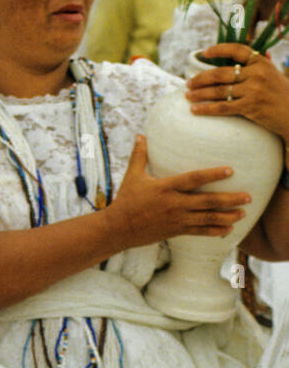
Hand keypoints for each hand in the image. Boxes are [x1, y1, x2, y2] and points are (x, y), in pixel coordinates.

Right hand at [100, 135, 247, 249]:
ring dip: (228, 216)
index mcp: (165, 187)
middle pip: (208, 201)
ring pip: (208, 218)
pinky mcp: (177, 231)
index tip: (230, 170)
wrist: (119, 227)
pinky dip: (216, 231)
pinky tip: (229, 228)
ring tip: (243, 213)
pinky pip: (201, 232)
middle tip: (248, 196)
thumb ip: (139, 155)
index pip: (193, 179)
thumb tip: (140, 135)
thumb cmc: (126, 199)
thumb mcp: (132, 175)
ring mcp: (177, 219)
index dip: (213, 174)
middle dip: (230, 199)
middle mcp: (174, 203)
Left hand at [186, 43, 288, 140]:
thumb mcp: (276, 75)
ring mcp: (254, 90)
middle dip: (200, 79)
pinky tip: (194, 109)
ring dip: (199, 93)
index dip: (218, 50)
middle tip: (188, 83)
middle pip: (220, 73)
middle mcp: (257, 74)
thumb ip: (265, 64)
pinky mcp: (251, 107)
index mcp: (262, 63)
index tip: (203, 53)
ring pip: (218, 91)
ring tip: (187, 95)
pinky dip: (206, 108)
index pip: (237, 50)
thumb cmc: (284, 95)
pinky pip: (222, 107)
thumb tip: (261, 51)